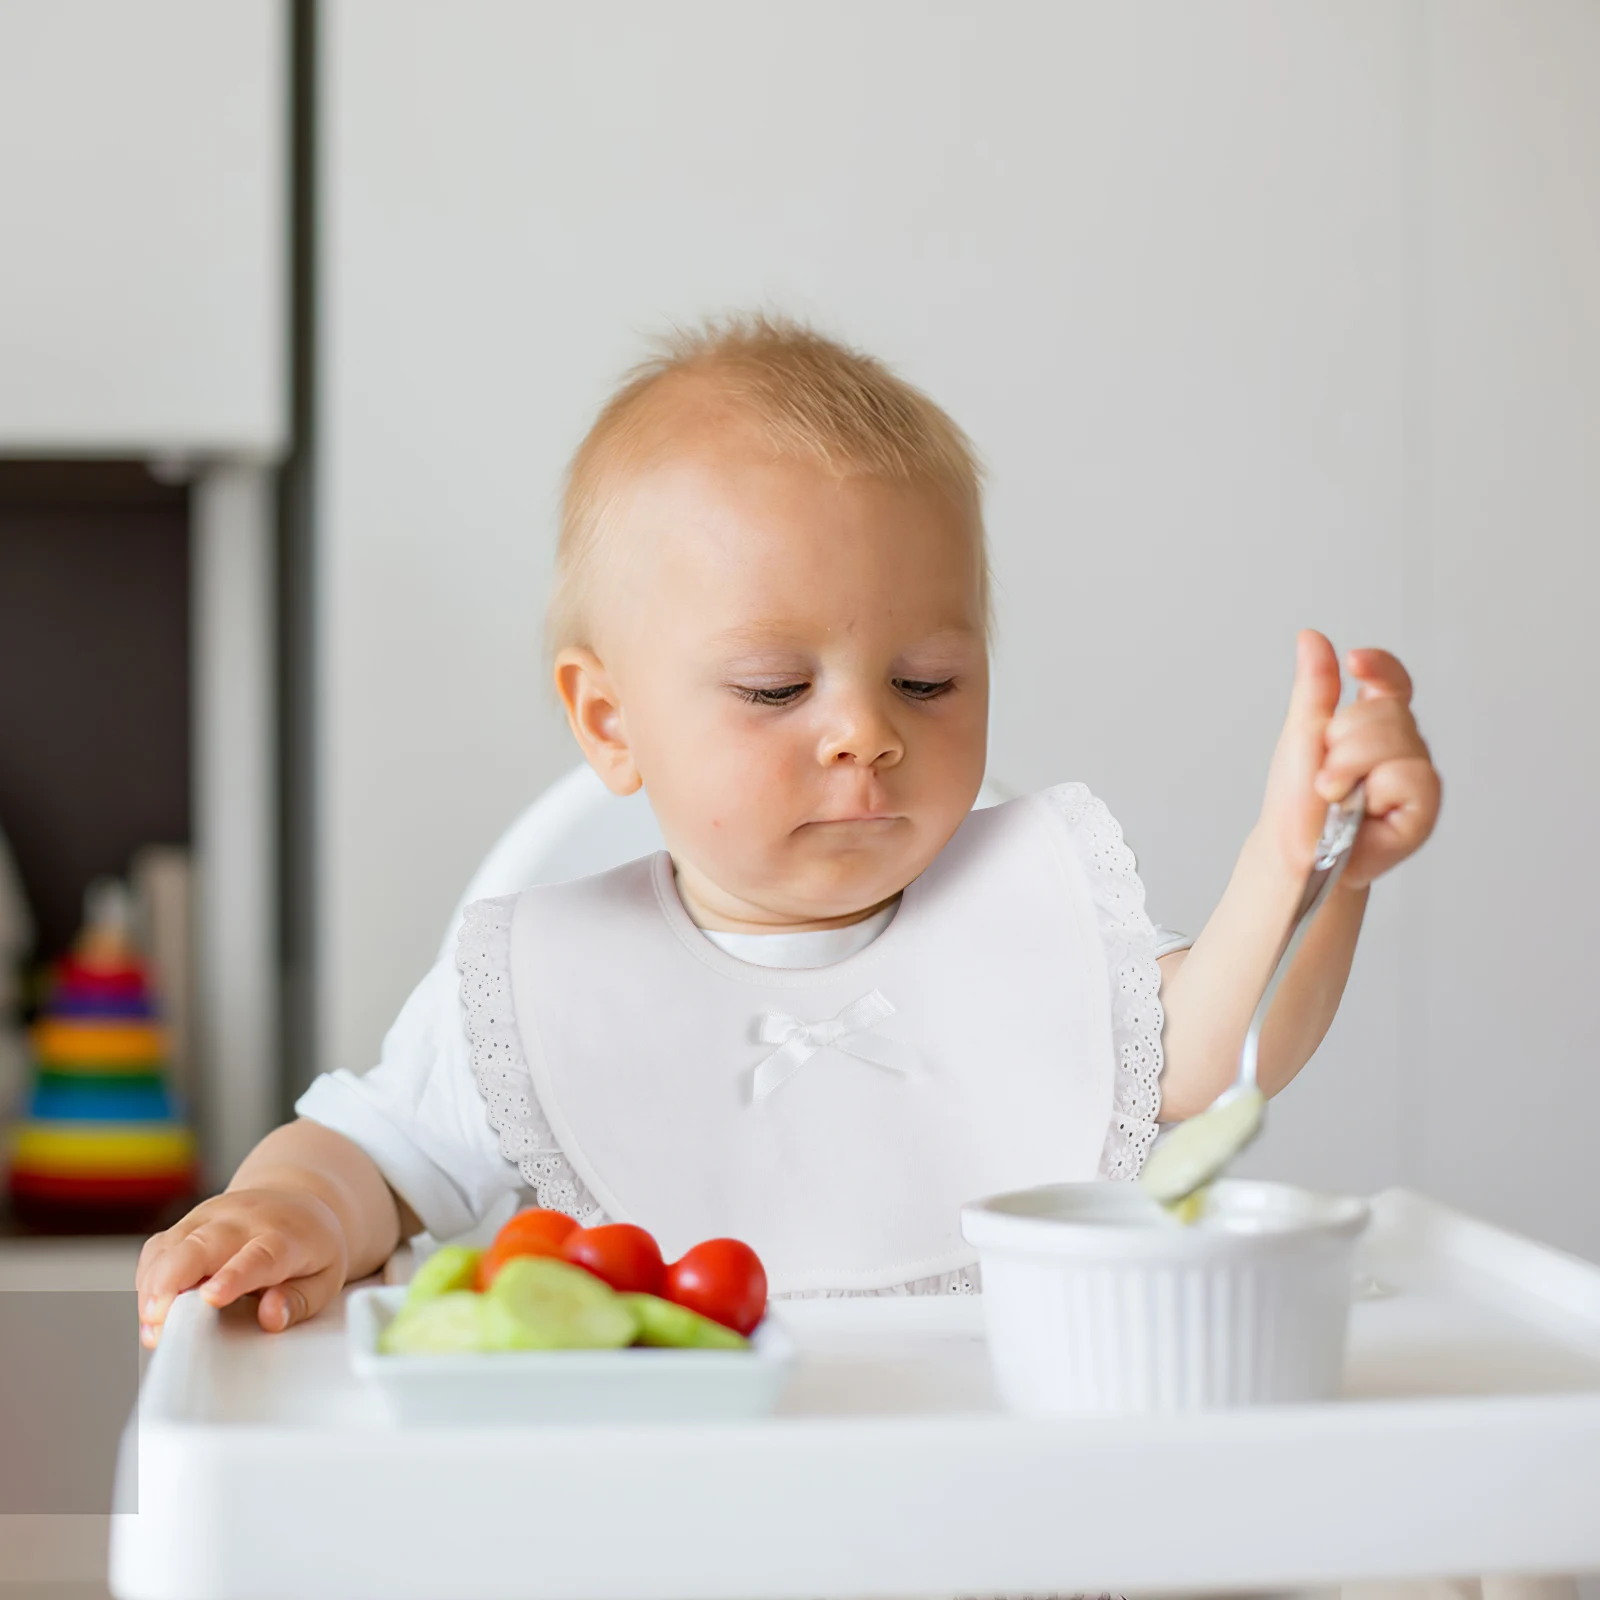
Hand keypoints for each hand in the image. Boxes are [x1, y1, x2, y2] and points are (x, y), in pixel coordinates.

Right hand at [136, 1187, 348, 1348]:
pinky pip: (158, 1249)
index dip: (233, 1276)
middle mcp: (242, 1221)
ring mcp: (210, 1218)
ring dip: (153, 1286)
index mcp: (282, 1235)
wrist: (297, 1198)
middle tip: (157, 1321)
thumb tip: (271, 1317)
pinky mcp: (187, 1225)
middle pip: (200, 1246)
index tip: (213, 1297)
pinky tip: (150, 1308)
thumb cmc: (309, 1244)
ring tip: (151, 1326)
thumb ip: (301, 1301)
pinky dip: (148, 1279)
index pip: (257, 1255)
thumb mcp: (326, 1276)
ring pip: (171, 1247)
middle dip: (172, 1282)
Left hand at [1257, 630, 1440, 890]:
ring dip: (1352, 766)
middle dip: (1343, 739)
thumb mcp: (1300, 735)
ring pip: (1396, 739)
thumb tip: (1312, 637)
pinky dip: (1377, 790)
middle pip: (1387, 710)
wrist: (1295, 852)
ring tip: (1337, 794)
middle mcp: (1399, 745)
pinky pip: (1411, 775)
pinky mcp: (1424, 807)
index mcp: (1371, 723)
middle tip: (1326, 772)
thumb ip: (1315, 687)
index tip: (1355, 662)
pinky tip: (1364, 810)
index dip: (1380, 668)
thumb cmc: (1297, 802)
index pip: (1391, 682)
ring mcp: (1414, 774)